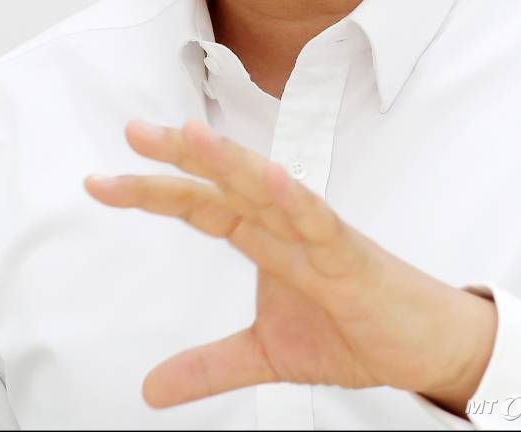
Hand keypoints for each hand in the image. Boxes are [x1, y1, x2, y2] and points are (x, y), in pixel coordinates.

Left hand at [85, 119, 495, 411]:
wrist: (420, 347)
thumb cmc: (351, 330)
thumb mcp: (265, 354)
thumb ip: (209, 364)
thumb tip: (149, 388)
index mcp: (261, 237)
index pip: (198, 203)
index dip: (152, 191)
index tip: (101, 181)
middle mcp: (281, 223)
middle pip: (222, 181)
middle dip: (177, 156)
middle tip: (131, 131)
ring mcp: (315, 232)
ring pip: (265, 187)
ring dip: (228, 160)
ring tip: (188, 135)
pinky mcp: (348, 254)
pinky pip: (318, 220)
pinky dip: (294, 197)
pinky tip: (270, 176)